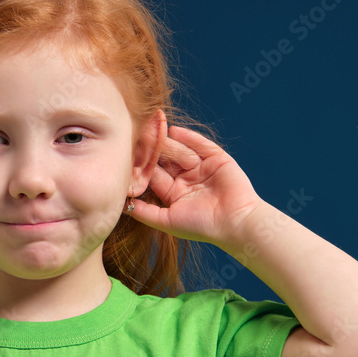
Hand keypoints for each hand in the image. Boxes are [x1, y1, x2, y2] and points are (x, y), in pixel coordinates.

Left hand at [126, 125, 264, 246]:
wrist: (235, 223)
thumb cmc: (201, 226)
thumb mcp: (167, 221)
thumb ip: (145, 212)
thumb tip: (122, 205)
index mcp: (174, 192)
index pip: (155, 175)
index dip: (142, 166)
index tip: (126, 155)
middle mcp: (187, 178)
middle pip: (166, 160)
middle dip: (154, 150)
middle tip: (137, 136)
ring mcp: (202, 167)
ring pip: (181, 151)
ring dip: (168, 143)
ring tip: (153, 131)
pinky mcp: (217, 159)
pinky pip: (201, 145)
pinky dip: (189, 137)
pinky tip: (174, 130)